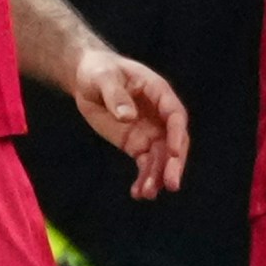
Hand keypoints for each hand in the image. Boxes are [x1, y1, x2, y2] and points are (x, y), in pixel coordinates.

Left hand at [71, 44, 188, 198]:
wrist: (87, 79)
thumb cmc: (99, 71)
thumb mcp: (103, 77)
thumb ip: (115, 95)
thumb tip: (128, 116)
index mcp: (158, 92)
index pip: (175, 115)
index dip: (177, 134)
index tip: (174, 153)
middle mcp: (159, 115)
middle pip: (173, 141)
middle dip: (174, 164)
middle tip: (170, 185)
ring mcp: (150, 131)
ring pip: (161, 158)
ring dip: (157, 176)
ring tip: (147, 194)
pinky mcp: (137, 144)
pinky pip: (146, 165)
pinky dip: (144, 179)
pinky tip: (138, 193)